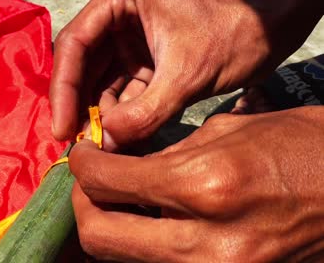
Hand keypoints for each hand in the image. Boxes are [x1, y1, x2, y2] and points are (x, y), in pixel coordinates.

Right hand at [50, 0, 321, 147]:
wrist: (270, 31)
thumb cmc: (236, 32)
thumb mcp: (188, 72)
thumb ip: (146, 111)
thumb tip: (106, 144)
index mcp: (122, 1)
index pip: (76, 42)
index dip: (64, 87)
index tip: (62, 127)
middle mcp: (120, 20)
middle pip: (84, 65)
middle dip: (81, 105)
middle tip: (77, 143)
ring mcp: (132, 44)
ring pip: (102, 83)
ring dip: (101, 116)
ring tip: (103, 148)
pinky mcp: (146, 65)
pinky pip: (124, 93)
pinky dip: (122, 117)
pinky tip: (122, 141)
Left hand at [70, 106, 323, 261]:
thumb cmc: (300, 147)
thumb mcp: (229, 133)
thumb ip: (167, 153)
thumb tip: (123, 165)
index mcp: (206, 187)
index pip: (107, 182)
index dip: (82, 166)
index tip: (83, 155)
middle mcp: (205, 243)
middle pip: (100, 237)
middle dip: (84, 205)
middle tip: (91, 181)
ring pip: (123, 260)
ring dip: (109, 227)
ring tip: (117, 200)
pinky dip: (141, 246)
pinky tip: (149, 221)